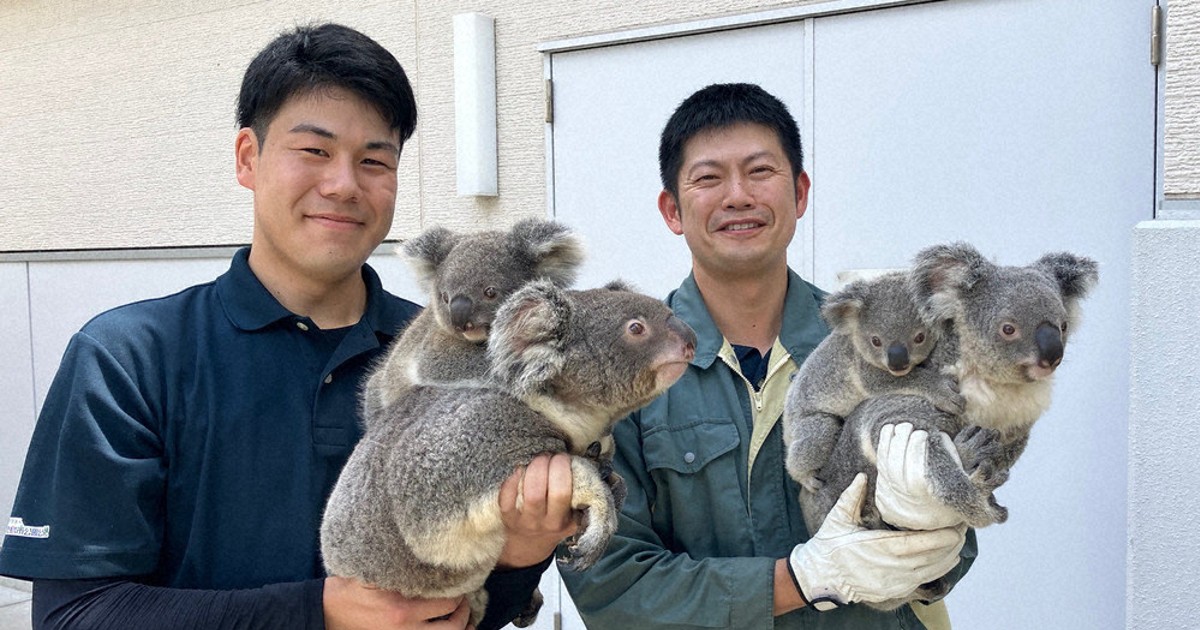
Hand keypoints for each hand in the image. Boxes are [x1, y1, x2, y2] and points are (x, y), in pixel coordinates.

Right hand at [323, 576, 471, 629]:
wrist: (327, 612)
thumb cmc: (351, 587)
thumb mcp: (375, 573)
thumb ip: (402, 567)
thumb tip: (431, 556)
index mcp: (401, 610)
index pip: (446, 604)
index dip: (459, 592)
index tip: (463, 582)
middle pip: (452, 627)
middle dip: (464, 613)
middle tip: (466, 600)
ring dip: (460, 628)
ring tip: (465, 618)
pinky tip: (452, 628)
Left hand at [496, 452, 577, 567]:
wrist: (528, 547)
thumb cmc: (554, 523)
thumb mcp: (573, 516)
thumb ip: (577, 496)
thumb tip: (574, 464)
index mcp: (567, 520)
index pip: (568, 493)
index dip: (564, 469)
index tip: (564, 458)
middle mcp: (548, 523)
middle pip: (554, 493)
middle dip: (552, 467)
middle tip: (550, 456)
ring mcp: (526, 521)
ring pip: (532, 494)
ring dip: (535, 469)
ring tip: (537, 460)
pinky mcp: (507, 517)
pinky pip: (507, 496)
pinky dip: (513, 479)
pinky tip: (520, 469)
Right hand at [787, 473, 965, 609]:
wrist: (822, 577)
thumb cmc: (829, 546)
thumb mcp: (837, 519)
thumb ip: (851, 497)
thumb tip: (863, 476)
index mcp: (876, 547)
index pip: (915, 543)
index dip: (938, 537)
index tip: (954, 526)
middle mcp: (889, 567)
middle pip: (929, 557)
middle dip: (950, 544)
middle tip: (963, 528)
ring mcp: (894, 581)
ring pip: (931, 570)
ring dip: (949, 556)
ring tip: (960, 541)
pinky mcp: (895, 590)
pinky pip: (925, 580)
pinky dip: (940, 569)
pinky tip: (950, 558)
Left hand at [874, 422, 965, 529]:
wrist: (936, 526)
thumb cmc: (953, 498)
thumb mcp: (961, 485)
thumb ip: (951, 460)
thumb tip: (939, 435)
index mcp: (927, 505)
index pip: (916, 475)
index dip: (916, 452)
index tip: (922, 433)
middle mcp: (907, 505)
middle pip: (897, 469)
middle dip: (901, 443)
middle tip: (908, 426)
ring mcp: (892, 502)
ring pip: (885, 469)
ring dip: (889, 443)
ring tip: (896, 426)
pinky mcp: (882, 498)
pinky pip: (880, 471)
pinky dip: (883, 451)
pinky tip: (888, 434)